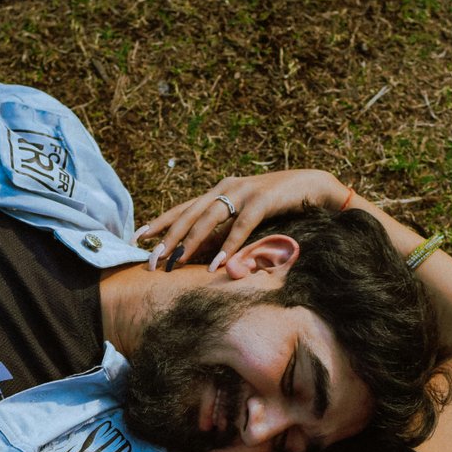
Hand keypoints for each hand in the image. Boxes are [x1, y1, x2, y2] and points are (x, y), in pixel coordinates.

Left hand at [135, 170, 344, 270]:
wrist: (315, 188)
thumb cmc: (280, 207)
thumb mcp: (246, 219)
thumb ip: (225, 233)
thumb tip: (201, 256)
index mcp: (219, 191)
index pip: (183, 208)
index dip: (159, 222)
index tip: (137, 239)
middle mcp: (227, 187)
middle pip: (189, 213)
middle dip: (168, 237)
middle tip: (151, 259)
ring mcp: (245, 191)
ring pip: (210, 217)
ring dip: (191, 241)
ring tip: (176, 261)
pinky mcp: (264, 199)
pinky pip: (242, 225)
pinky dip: (229, 245)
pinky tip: (217, 264)